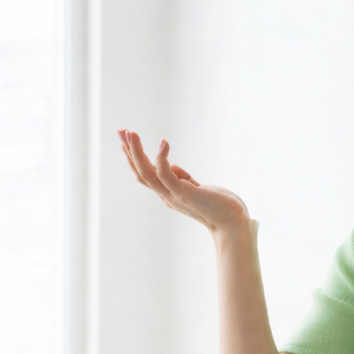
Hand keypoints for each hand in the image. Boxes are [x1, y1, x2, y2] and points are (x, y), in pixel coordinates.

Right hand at [118, 129, 250, 235]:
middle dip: (129, 151)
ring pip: (146, 173)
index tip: (127, 139)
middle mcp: (166, 196)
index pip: (145, 174)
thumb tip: (173, 167)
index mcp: (169, 194)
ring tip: (131, 133)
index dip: (134, 157)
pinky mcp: (183, 193)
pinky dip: (161, 157)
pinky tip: (163, 142)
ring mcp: (173, 195)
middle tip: (120, 130)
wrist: (233, 223)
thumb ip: (184, 179)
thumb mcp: (197, 188)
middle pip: (140, 172)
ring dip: (136, 152)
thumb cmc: (220, 206)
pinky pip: (164, 174)